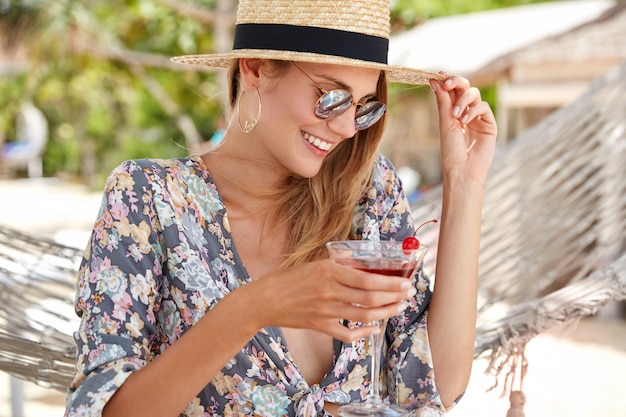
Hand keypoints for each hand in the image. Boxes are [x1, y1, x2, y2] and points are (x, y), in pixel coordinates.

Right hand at [242, 260, 415, 342]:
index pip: (367, 279)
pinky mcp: (320, 325)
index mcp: (328, 271)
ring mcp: (325, 310)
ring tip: (398, 308)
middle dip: (394, 297)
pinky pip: (347, 333)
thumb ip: (338, 263)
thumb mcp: (313, 263)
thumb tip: (361, 262)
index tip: (405, 282)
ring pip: (363, 315)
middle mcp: (329, 290)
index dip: (390, 283)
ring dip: (385, 313)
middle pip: (370, 297)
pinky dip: (363, 333)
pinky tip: (374, 329)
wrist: (264, 300)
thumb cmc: (288, 278)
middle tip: (408, 295)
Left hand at [430, 73, 496, 183]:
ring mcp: (479, 117)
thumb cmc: (451, 150)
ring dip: (463, 100)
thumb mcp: (445, 122)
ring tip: (456, 115)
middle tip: (447, 83)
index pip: (452, 91)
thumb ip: (443, 101)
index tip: (438, 75)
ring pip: (474, 94)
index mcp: (453, 112)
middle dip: (456, 82)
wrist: (462, 168)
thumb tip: (435, 80)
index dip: (447, 81)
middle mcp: (466, 112)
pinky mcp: (489, 123)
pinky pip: (484, 106)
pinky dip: (473, 110)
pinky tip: (465, 120)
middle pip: (465, 88)